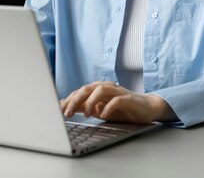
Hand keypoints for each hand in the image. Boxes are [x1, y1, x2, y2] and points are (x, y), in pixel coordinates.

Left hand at [59, 81, 176, 123]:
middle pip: (87, 89)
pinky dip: (108, 106)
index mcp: (97, 89)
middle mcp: (106, 87)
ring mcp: (117, 91)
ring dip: (91, 102)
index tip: (57, 111)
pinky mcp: (128, 98)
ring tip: (87, 114)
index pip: (79, 92)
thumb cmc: (121, 109)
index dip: (68, 101)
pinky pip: (117, 100)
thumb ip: (84, 107)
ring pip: (100, 90)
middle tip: (67, 114)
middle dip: (75, 101)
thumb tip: (65, 107)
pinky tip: (103, 115)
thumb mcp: (99, 110)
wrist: (146, 108)